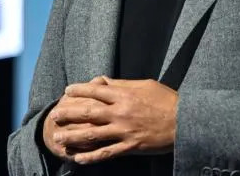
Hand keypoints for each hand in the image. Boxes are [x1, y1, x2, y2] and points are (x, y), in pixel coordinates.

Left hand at [51, 77, 177, 164]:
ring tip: (58, 138)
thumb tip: (102, 81)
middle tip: (55, 115)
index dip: (79, 90)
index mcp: (124, 95)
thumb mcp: (144, 85)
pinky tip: (78, 159)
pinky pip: (107, 153)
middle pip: (88, 113)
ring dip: (73, 137)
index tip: (67, 91)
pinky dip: (91, 157)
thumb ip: (122, 84)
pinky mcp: (130, 146)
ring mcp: (125, 130)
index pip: (95, 90)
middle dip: (69, 114)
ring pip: (93, 134)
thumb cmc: (166, 100)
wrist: (185, 122)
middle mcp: (121, 112)